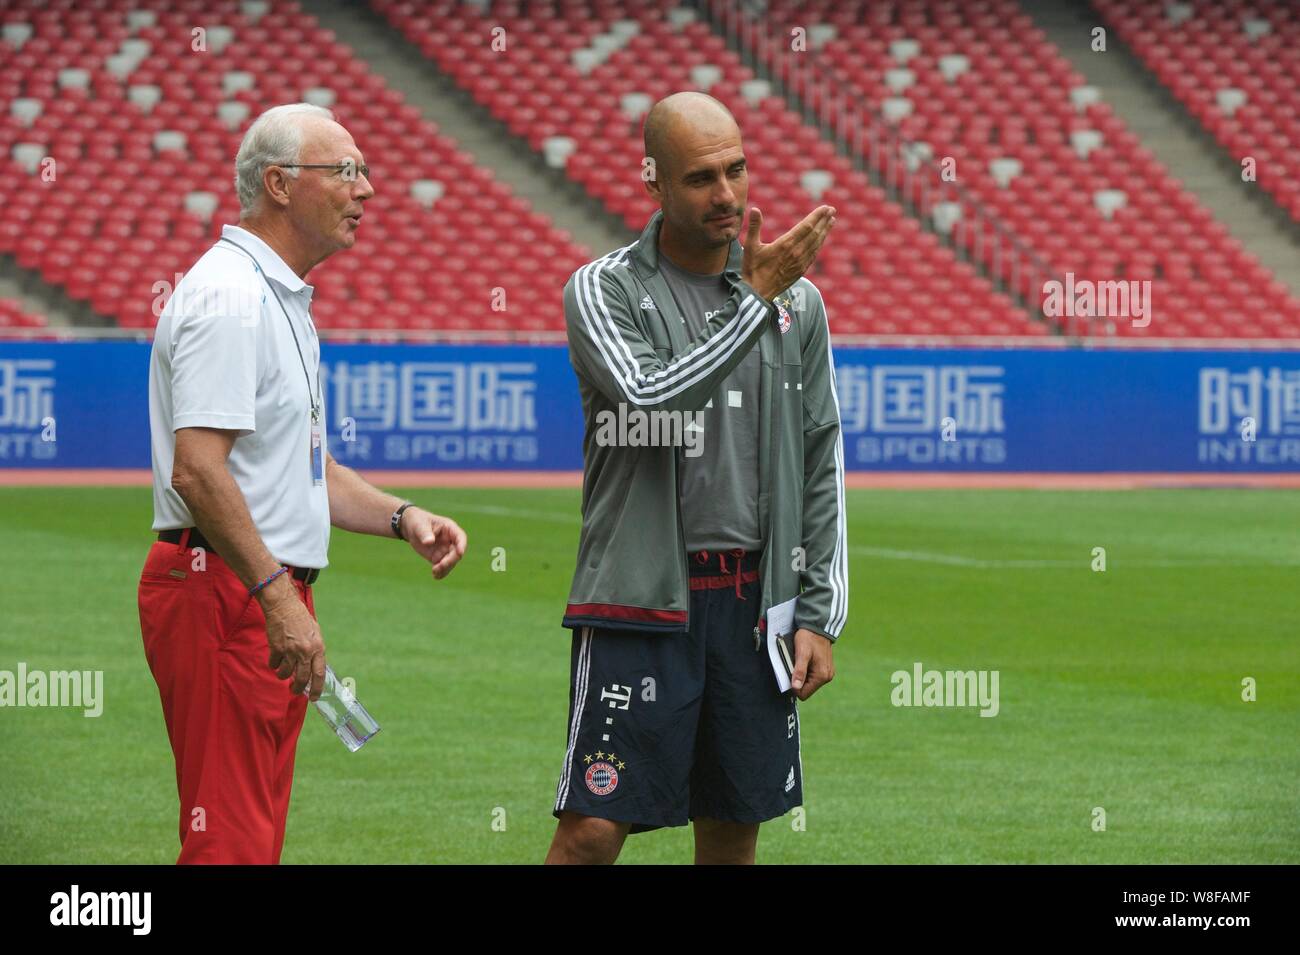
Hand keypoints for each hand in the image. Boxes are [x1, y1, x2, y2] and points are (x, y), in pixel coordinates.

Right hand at [259, 577, 326, 699]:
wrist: (284, 607)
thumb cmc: (301, 619)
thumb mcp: (315, 634)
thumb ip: (315, 651)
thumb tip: (313, 668)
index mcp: (318, 648)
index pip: (319, 673)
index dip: (317, 688)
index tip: (314, 698)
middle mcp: (305, 651)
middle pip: (302, 678)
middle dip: (298, 688)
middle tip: (296, 691)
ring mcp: (290, 650)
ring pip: (285, 674)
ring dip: (283, 675)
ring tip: (283, 671)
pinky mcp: (276, 648)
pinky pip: (274, 664)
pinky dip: (273, 664)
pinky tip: (275, 658)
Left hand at [401, 507, 466, 579]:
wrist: (410, 527)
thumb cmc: (417, 521)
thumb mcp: (419, 525)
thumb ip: (425, 533)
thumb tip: (429, 542)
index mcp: (449, 528)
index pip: (460, 537)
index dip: (462, 545)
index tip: (460, 553)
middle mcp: (450, 540)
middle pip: (456, 553)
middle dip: (450, 561)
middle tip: (439, 566)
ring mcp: (445, 550)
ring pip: (451, 562)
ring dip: (445, 569)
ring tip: (435, 572)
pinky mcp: (438, 557)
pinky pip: (443, 567)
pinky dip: (441, 573)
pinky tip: (435, 576)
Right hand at [742, 204, 835, 301]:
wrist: (758, 292)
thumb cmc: (752, 269)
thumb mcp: (750, 246)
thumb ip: (754, 226)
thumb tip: (755, 209)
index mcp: (785, 244)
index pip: (806, 226)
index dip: (817, 216)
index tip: (825, 208)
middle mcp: (796, 252)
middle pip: (815, 233)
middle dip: (824, 220)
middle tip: (832, 210)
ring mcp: (800, 262)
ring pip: (816, 243)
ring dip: (825, 231)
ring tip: (831, 221)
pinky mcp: (801, 270)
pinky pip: (813, 254)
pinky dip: (819, 244)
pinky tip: (822, 239)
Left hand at [791, 628, 834, 700]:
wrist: (818, 627)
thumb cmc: (809, 638)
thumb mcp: (802, 653)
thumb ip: (799, 671)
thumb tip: (795, 688)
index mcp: (822, 676)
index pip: (804, 694)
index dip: (794, 686)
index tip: (790, 673)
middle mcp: (827, 677)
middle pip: (806, 689)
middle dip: (797, 679)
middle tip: (795, 664)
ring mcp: (827, 673)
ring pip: (808, 682)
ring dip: (801, 674)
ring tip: (800, 660)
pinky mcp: (825, 669)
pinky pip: (812, 676)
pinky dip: (806, 670)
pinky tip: (805, 659)